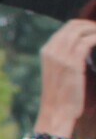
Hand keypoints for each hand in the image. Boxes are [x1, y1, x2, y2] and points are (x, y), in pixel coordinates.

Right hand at [36, 19, 95, 133]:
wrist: (57, 113)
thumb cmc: (63, 95)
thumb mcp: (60, 72)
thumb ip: (68, 57)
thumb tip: (86, 45)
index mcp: (47, 52)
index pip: (67, 28)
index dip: (84, 26)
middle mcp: (51, 51)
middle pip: (73, 26)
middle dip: (91, 25)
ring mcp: (60, 57)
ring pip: (80, 31)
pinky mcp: (72, 64)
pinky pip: (86, 42)